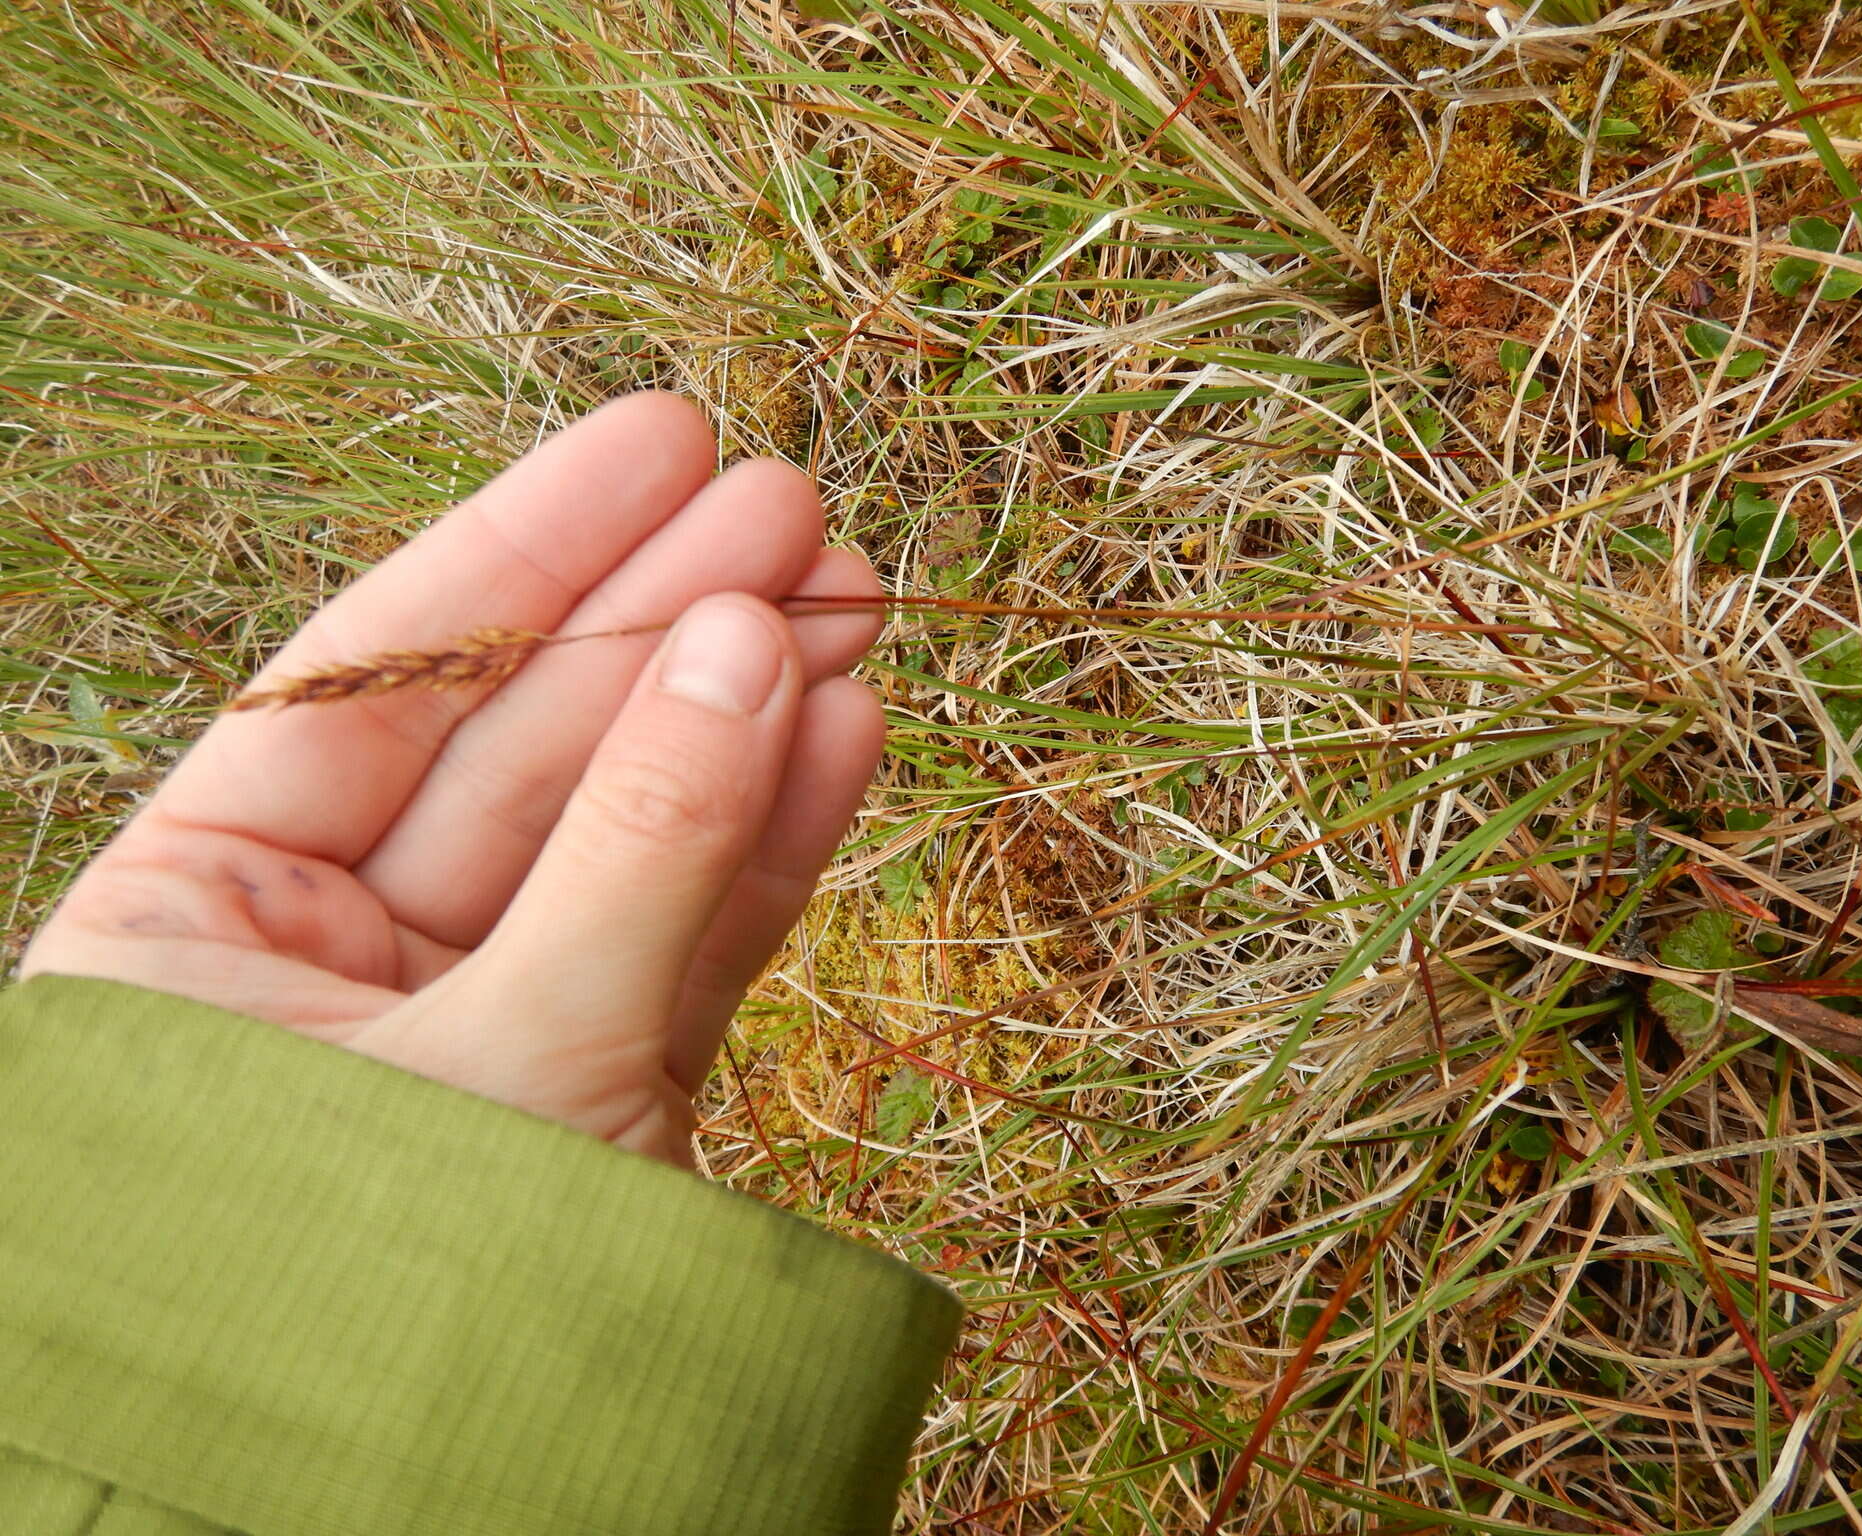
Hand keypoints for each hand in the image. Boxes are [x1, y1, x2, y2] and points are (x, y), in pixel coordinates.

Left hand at [21, 392, 886, 1166]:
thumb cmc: (417, 1324)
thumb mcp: (521, 1059)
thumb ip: (639, 847)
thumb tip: (748, 640)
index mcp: (188, 940)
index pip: (362, 685)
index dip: (526, 550)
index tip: (658, 437)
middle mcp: (317, 972)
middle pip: (511, 747)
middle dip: (662, 623)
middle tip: (789, 503)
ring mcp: (467, 1032)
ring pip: (613, 839)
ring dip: (737, 720)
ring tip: (849, 595)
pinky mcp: (590, 1096)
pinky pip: (677, 941)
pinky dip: (762, 847)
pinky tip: (840, 732)